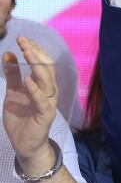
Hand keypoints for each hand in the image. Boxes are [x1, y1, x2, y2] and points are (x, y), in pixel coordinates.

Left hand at [3, 37, 56, 160]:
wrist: (24, 144)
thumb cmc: (21, 118)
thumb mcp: (13, 92)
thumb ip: (13, 75)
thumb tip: (8, 54)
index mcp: (42, 85)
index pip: (43, 63)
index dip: (34, 50)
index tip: (22, 39)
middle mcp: (49, 92)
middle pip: (47, 68)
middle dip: (36, 54)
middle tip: (24, 41)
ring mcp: (49, 103)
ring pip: (48, 81)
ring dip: (37, 66)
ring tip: (27, 53)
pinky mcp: (45, 115)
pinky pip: (42, 101)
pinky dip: (35, 90)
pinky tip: (28, 81)